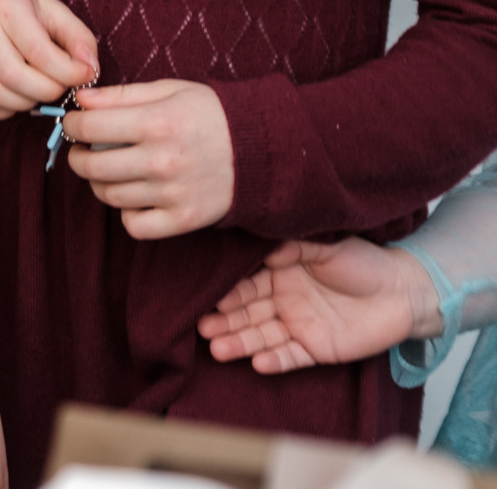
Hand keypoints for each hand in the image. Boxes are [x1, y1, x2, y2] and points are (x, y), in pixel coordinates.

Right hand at [0, 0, 97, 119]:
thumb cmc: (19, 7)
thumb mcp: (53, 10)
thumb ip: (78, 37)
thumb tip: (90, 69)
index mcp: (7, 7)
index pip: (40, 52)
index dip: (69, 72)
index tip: (84, 74)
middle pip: (15, 77)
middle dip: (48, 91)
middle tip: (60, 85)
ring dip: (26, 103)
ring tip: (39, 90)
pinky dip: (4, 111)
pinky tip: (17, 97)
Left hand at [64, 81, 233, 238]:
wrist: (265, 150)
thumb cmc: (213, 115)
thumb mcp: (171, 91)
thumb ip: (122, 95)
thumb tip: (80, 101)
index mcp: (157, 122)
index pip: (89, 128)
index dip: (73, 125)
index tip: (74, 124)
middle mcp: (163, 160)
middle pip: (92, 166)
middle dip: (78, 156)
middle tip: (85, 150)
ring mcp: (174, 193)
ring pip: (109, 195)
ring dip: (100, 182)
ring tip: (111, 169)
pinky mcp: (185, 219)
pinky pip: (135, 225)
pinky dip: (128, 213)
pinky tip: (136, 195)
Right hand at [199, 239, 439, 373]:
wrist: (406, 291)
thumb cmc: (366, 262)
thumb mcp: (327, 245)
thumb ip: (293, 247)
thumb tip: (262, 250)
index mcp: (281, 273)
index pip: (248, 284)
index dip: (229, 291)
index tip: (210, 298)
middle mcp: (285, 301)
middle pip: (248, 313)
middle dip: (225, 321)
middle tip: (202, 327)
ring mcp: (299, 327)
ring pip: (263, 337)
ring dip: (240, 343)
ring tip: (217, 349)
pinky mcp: (317, 349)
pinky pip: (292, 357)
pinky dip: (276, 361)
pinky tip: (258, 364)